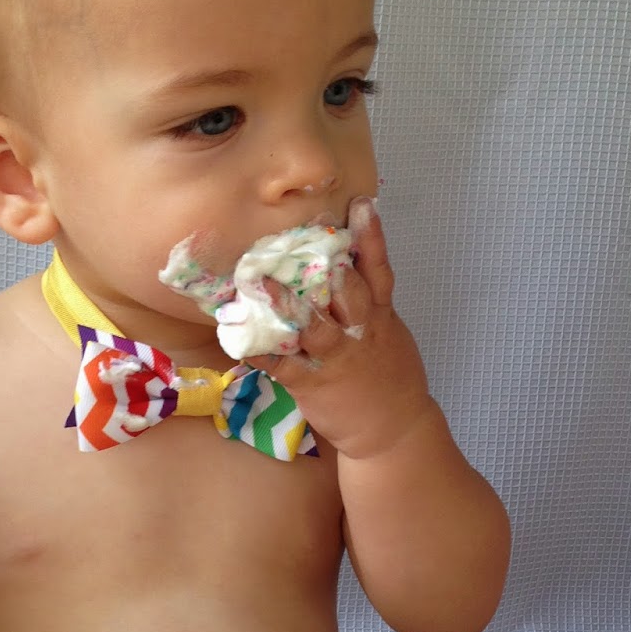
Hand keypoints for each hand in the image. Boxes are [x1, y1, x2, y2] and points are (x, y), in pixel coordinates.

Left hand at [246, 200, 433, 458]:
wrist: (393, 428)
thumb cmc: (386, 373)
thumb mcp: (388, 331)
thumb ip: (367, 299)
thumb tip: (343, 260)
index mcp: (380, 315)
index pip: (379, 269)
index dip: (371, 236)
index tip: (362, 203)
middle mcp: (360, 331)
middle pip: (347, 292)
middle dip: (326, 266)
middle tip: (300, 236)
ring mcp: (336, 358)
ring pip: (313, 327)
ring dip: (285, 305)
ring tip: (259, 282)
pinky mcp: (312, 383)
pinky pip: (282, 364)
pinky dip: (259, 351)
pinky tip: (236, 337)